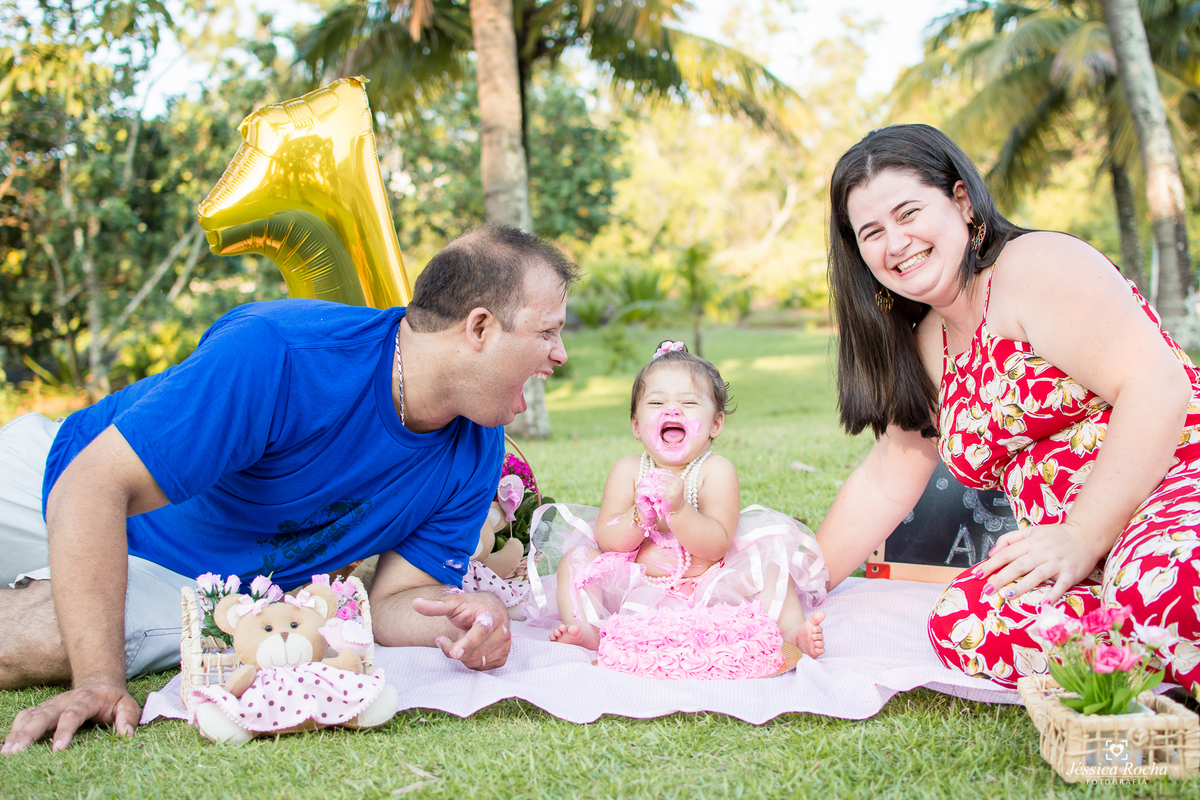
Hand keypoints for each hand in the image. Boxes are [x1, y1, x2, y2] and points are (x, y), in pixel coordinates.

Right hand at [2, 674, 138, 753]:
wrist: (99, 682)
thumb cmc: (113, 699)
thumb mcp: (127, 704)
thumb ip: (128, 717)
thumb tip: (126, 734)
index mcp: (86, 699)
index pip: (73, 714)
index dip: (64, 731)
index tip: (58, 748)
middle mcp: (64, 701)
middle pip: (44, 715)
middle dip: (30, 733)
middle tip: (17, 751)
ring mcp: (51, 704)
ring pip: (30, 716)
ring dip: (17, 733)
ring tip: (7, 751)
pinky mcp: (42, 709)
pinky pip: (25, 717)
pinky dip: (14, 729)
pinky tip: (7, 744)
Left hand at [411, 591, 509, 669]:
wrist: (491, 609)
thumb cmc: (471, 607)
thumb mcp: (453, 603)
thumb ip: (436, 606)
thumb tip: (415, 604)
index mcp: (492, 615)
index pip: (480, 632)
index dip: (468, 643)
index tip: (455, 653)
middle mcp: (502, 632)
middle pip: (475, 652)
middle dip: (454, 649)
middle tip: (443, 640)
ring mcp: (504, 646)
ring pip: (476, 662)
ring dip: (462, 655)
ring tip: (460, 640)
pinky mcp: (502, 657)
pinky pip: (480, 668)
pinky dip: (470, 661)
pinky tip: (470, 648)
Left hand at [636, 469, 682, 528]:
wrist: (677, 511)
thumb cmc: (672, 498)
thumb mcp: (670, 486)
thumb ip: (663, 478)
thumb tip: (651, 471)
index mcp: (678, 480)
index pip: (665, 471)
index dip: (657, 473)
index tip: (653, 478)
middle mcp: (678, 484)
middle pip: (661, 476)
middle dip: (656, 481)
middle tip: (655, 488)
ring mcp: (674, 490)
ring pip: (659, 483)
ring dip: (655, 488)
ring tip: (657, 493)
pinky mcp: (669, 497)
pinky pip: (658, 491)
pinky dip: (655, 494)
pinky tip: (657, 497)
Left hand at [972, 522, 1107, 605]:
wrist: (1086, 535)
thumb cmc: (1055, 536)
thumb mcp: (1031, 531)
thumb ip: (1010, 539)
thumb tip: (991, 553)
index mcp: (1031, 541)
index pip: (1006, 553)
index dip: (991, 564)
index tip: (976, 575)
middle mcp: (1043, 551)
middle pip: (1019, 565)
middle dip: (1001, 578)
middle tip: (986, 590)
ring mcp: (1058, 563)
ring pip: (1038, 575)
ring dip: (1023, 585)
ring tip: (1008, 595)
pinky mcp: (1071, 573)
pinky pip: (1061, 585)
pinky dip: (1053, 594)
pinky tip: (1043, 604)